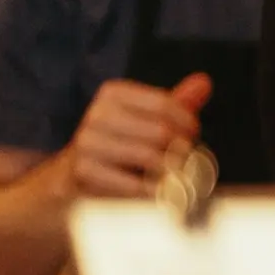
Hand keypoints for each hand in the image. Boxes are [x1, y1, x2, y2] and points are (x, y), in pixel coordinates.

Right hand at [62, 76, 205, 197]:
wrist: (70, 178)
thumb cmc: (118, 145)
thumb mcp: (145, 120)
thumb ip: (175, 103)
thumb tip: (204, 82)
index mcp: (113, 94)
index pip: (165, 104)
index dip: (187, 123)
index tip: (192, 135)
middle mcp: (96, 114)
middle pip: (161, 132)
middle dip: (181, 149)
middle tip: (185, 160)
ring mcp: (87, 143)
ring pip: (151, 158)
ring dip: (171, 171)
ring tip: (176, 176)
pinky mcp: (83, 172)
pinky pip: (133, 184)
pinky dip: (153, 191)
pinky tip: (159, 192)